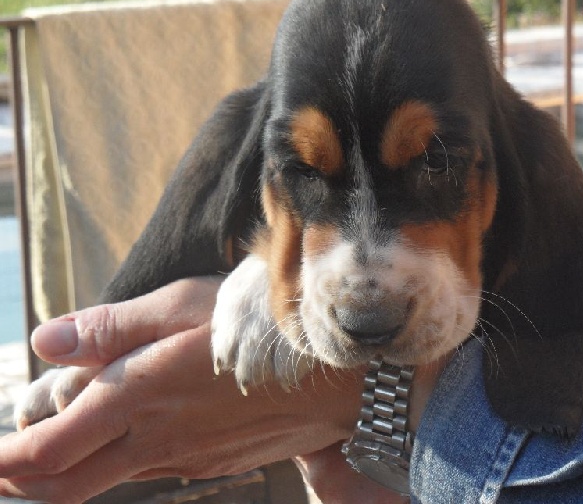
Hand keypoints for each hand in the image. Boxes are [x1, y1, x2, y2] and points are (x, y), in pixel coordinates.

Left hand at [0, 277, 366, 502]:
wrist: (341, 376)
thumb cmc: (263, 326)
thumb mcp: (186, 304)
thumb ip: (111, 326)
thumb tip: (45, 341)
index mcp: (139, 397)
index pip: (43, 455)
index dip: (0, 464)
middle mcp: (155, 441)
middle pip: (63, 486)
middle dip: (20, 480)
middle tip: (3, 461)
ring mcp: (186, 459)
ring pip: (106, 477)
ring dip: (72, 462)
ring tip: (68, 424)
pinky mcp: (211, 463)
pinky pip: (152, 467)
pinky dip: (123, 454)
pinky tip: (143, 419)